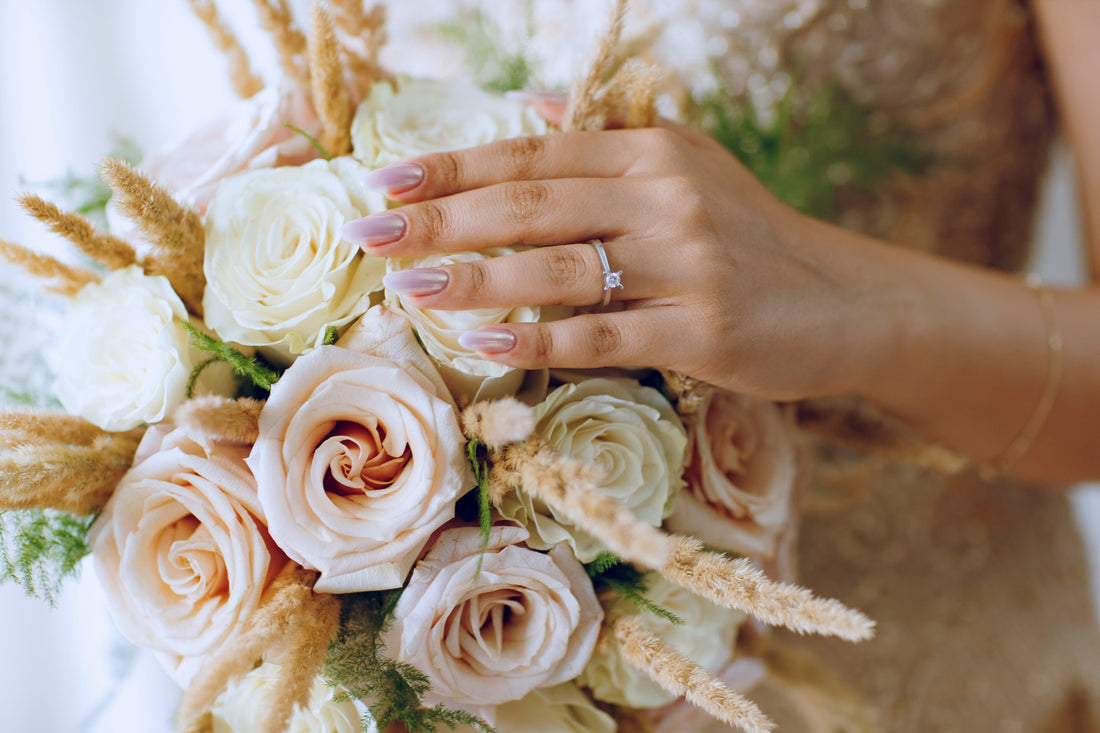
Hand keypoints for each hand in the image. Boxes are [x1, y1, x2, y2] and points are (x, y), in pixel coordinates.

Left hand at [342, 124, 883, 400]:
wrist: (846, 301)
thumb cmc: (751, 238)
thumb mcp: (689, 168)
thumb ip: (605, 140)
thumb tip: (527, 109)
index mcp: (650, 153)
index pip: (532, 157)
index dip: (454, 168)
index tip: (386, 184)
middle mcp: (664, 197)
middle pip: (532, 206)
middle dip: (442, 221)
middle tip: (370, 238)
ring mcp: (685, 263)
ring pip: (559, 268)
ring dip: (476, 278)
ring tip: (409, 289)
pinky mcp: (702, 329)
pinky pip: (604, 334)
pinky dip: (540, 339)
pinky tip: (483, 344)